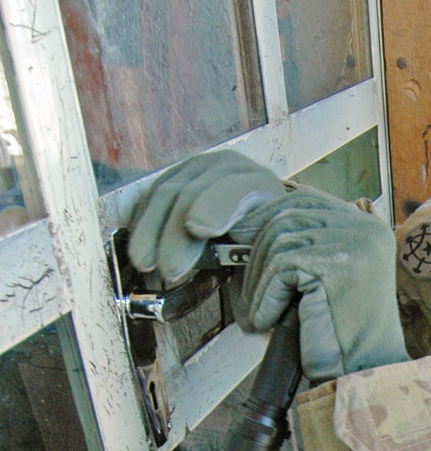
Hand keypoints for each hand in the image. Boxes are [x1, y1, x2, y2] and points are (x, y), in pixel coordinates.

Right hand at [127, 150, 285, 280]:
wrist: (257, 219)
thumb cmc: (264, 241)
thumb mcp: (270, 248)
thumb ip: (259, 255)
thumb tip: (249, 282)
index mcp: (260, 184)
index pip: (235, 191)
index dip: (215, 208)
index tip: (200, 231)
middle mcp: (229, 168)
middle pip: (192, 193)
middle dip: (176, 233)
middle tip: (169, 269)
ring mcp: (199, 168)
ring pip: (166, 193)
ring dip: (151, 230)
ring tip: (145, 263)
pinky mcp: (177, 176)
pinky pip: (153, 195)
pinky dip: (143, 221)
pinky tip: (139, 244)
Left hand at [239, 188, 405, 381]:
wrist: (364, 372)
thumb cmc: (342, 335)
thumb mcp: (327, 278)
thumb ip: (307, 246)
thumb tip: (247, 223)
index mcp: (367, 226)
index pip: (307, 197)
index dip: (268, 213)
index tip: (243, 234)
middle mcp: (366, 228)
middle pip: (288, 213)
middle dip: (256, 247)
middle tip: (242, 280)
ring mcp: (354, 242)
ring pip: (280, 239)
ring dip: (259, 278)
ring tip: (260, 311)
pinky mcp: (337, 264)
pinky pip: (281, 267)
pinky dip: (266, 295)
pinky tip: (269, 319)